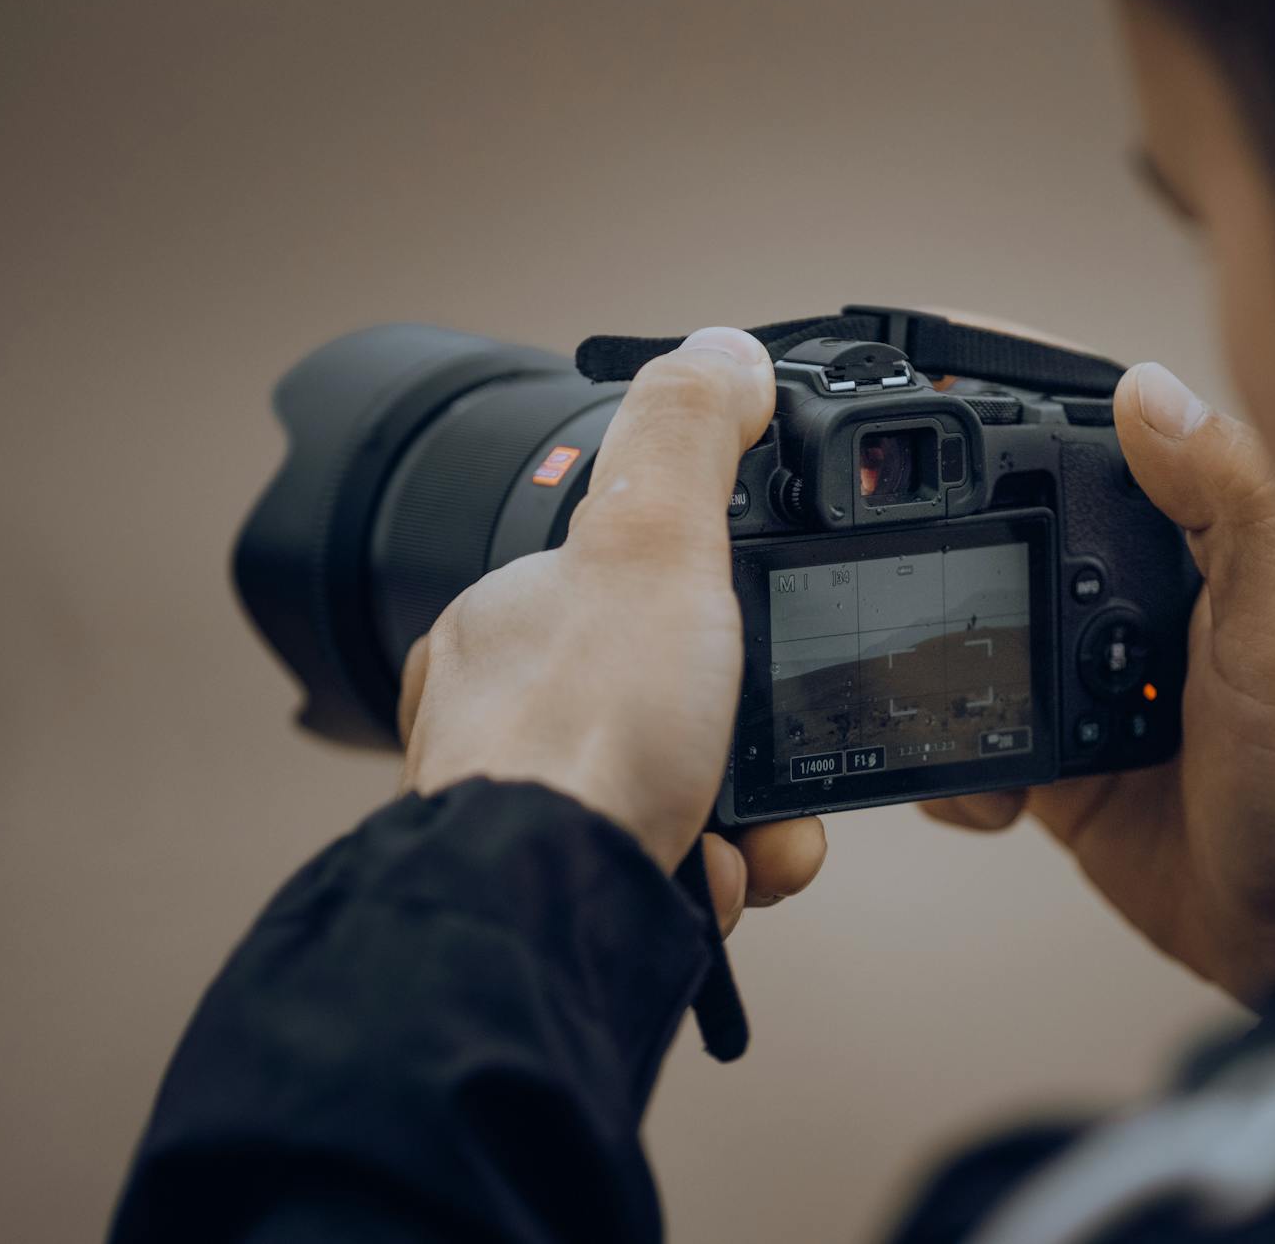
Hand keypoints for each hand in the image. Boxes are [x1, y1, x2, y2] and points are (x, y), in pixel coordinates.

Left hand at [396, 327, 825, 936]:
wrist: (547, 922)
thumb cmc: (580, 742)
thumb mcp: (652, 544)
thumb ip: (689, 437)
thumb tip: (723, 352)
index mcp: (510, 616)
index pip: (634, 582)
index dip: (723, 609)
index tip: (757, 637)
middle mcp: (506, 712)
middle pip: (682, 695)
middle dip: (756, 738)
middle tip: (768, 761)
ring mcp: (534, 807)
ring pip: (692, 788)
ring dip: (755, 816)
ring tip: (748, 836)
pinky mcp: (568, 889)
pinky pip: (677, 867)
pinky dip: (720, 874)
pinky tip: (710, 877)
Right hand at [927, 359, 1274, 1006]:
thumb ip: (1229, 506)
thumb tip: (1148, 390)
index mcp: (1186, 549)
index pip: (1086, 445)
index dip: (1005, 403)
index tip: (922, 374)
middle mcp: (1125, 603)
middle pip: (1000, 536)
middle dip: (933, 550)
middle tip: (874, 563)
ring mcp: (1082, 683)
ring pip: (968, 641)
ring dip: (932, 673)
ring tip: (922, 703)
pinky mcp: (1056, 762)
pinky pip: (969, 743)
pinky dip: (950, 767)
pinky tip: (979, 794)